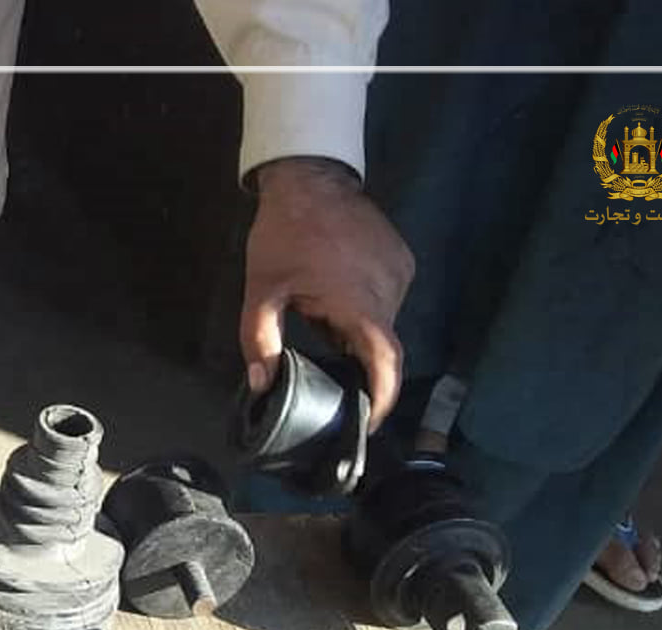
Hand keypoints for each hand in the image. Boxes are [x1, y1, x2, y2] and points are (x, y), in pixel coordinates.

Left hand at [241, 157, 412, 428]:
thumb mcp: (261, 292)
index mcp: (360, 303)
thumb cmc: (283, 235)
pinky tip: (335, 295)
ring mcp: (401, 271)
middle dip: (355, 361)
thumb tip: (262, 386)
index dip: (383, 397)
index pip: (385, 362)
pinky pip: (387, 297)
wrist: (310, 177)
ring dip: (356, 331)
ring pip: (383, 321)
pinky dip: (364, 308)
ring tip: (320, 317)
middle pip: (380, 344)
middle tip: (325, 366)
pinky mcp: (402, 257)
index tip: (370, 420)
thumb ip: (260, 342)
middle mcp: (391, 289)